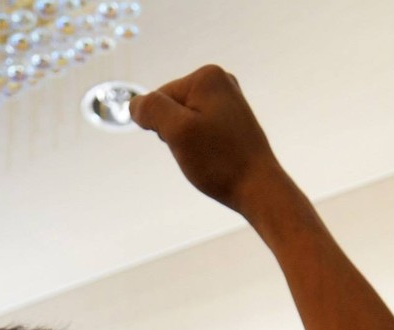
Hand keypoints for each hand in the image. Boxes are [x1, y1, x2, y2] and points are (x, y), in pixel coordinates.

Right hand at [130, 65, 278, 215]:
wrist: (258, 188)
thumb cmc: (219, 162)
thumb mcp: (177, 132)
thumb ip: (151, 109)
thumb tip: (135, 104)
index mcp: (206, 76)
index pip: (159, 99)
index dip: (163, 128)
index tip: (189, 144)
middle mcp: (220, 80)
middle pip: (172, 108)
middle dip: (175, 134)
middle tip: (199, 151)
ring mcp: (228, 100)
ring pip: (185, 122)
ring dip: (186, 143)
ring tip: (208, 155)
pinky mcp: (232, 120)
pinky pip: (200, 130)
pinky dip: (199, 146)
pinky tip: (215, 157)